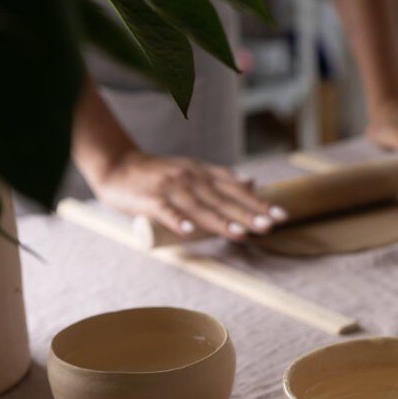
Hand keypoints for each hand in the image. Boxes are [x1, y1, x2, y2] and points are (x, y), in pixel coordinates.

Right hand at [89, 150, 286, 240]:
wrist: (117, 165)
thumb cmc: (159, 174)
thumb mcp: (193, 170)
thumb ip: (220, 177)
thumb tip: (251, 181)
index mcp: (203, 173)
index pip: (236, 189)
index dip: (258, 202)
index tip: (280, 215)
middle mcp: (190, 179)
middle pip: (223, 199)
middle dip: (248, 213)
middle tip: (270, 226)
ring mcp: (170, 188)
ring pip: (199, 207)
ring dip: (220, 220)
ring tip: (241, 233)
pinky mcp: (148, 199)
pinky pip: (163, 211)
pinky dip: (175, 220)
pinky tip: (187, 231)